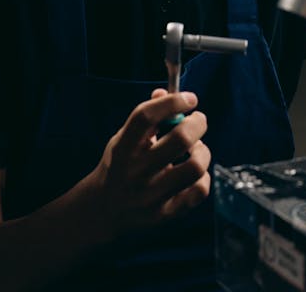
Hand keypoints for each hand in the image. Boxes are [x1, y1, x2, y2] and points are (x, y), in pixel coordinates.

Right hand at [82, 89, 210, 238]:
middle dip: (197, 123)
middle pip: (180, 140)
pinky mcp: (164, 214)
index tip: (189, 98)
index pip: (145, 117)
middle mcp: (135, 172)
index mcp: (122, 149)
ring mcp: (150, 196)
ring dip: (202, 151)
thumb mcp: (123, 139)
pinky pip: (199, 192)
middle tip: (198, 120)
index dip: (172, 102)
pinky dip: (203, 177)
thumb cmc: (119, 166)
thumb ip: (144, 117)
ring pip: (194, 167)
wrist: (102, 210)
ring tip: (196, 148)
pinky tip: (195, 173)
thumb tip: (164, 93)